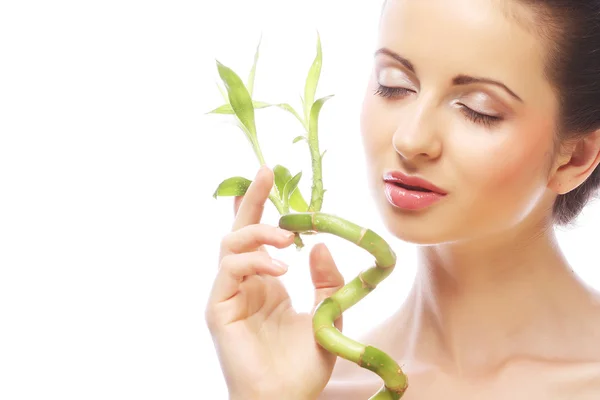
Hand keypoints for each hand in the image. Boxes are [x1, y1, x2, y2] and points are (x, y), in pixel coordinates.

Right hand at [205, 165, 344, 399]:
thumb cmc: (302, 366)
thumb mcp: (326, 317)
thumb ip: (326, 284)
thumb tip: (322, 247)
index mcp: (266, 282)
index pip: (259, 237)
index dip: (262, 206)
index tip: (272, 178)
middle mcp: (244, 283)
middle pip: (238, 230)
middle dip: (251, 199)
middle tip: (266, 173)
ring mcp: (228, 294)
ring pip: (230, 244)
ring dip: (259, 232)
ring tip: (290, 238)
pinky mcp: (218, 308)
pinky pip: (230, 270)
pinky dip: (254, 261)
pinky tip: (281, 268)